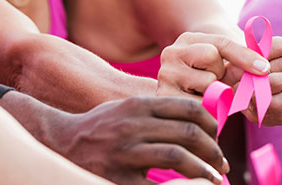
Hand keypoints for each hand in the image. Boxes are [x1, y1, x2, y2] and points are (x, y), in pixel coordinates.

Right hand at [50, 96, 225, 184]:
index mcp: (139, 104)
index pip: (189, 108)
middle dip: (212, 150)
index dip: (211, 125)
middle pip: (188, 133)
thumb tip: (204, 122)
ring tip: (213, 179)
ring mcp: (124, 151)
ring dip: (203, 170)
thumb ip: (160, 111)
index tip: (217, 138)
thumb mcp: (129, 108)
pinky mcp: (116, 177)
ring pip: (178, 156)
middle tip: (221, 163)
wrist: (60, 143)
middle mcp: (133, 124)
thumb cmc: (104, 126)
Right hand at [157, 32, 269, 98]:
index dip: (245, 56)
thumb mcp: (224, 57)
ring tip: (205, 91)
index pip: (221, 44)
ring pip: (208, 83)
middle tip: (214, 78)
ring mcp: (165, 75)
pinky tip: (201, 103)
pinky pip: (200, 104)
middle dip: (222, 72)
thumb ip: (240, 57)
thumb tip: (263, 70)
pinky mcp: (165, 98)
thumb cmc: (212, 71)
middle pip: (213, 60)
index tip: (265, 68)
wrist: (185, 88)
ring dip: (216, 90)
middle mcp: (170, 53)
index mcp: (187, 39)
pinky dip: (209, 107)